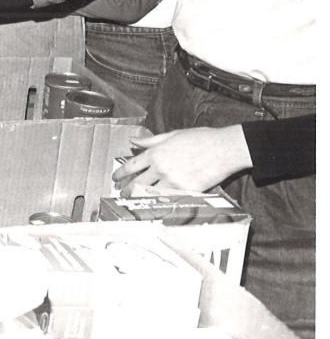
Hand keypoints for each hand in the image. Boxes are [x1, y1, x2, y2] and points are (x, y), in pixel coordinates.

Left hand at [111, 126, 252, 195]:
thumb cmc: (201, 139)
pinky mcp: (186, 190)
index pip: (132, 165)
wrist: (224, 149)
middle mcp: (161, 168)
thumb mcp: (173, 135)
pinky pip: (169, 198)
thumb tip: (133, 140)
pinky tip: (155, 204)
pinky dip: (160, 201)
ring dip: (141, 197)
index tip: (115, 178)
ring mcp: (173, 180)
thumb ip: (151, 141)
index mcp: (156, 153)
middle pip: (137, 182)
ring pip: (151, 193)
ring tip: (135, 200)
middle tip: (122, 193)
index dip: (121, 173)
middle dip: (127, 189)